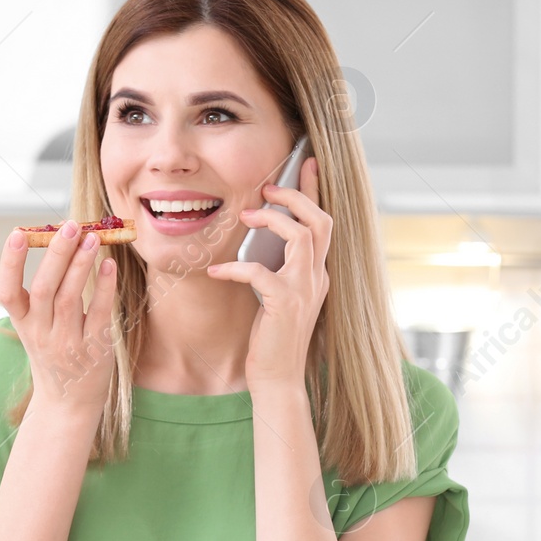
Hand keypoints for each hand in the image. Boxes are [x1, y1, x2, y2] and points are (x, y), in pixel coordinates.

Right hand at [0, 219, 118, 412]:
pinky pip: (99, 313)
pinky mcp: (94, 349)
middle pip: (44, 289)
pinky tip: (109, 264)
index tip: (18, 233)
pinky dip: (103, 287)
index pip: (7, 292)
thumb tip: (58, 241)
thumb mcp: (35, 327)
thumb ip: (40, 293)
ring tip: (92, 237)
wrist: (68, 404)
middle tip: (69, 226)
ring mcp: (67, 343)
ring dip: (81, 264)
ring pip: (70, 298)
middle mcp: (40, 333)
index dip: (10, 262)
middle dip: (56, 254)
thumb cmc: (53, 354)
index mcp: (22, 324)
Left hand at [206, 156, 331, 388]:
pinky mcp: (285, 304)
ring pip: (301, 236)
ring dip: (272, 220)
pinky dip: (236, 266)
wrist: (278, 378)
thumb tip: (259, 236)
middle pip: (321, 220)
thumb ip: (277, 267)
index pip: (323, 222)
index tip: (308, 162)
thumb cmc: (272, 338)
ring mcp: (304, 290)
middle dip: (296, 196)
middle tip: (267, 189)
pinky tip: (216, 270)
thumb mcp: (278, 295)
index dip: (316, 190)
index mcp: (317, 272)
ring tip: (244, 218)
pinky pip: (260, 272)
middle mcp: (317, 277)